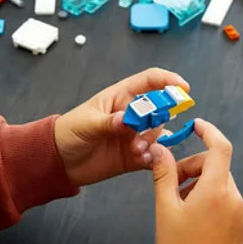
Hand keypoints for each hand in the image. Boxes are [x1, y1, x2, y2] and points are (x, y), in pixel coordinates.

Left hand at [53, 68, 189, 187]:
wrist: (59, 162)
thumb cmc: (68, 132)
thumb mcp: (86, 124)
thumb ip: (108, 122)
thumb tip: (127, 120)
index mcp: (120, 97)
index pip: (149, 82)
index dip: (167, 81)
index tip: (183, 88)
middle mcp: (132, 115)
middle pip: (158, 110)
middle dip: (159, 119)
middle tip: (146, 130)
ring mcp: (134, 136)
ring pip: (158, 134)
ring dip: (152, 141)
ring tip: (136, 150)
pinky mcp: (135, 156)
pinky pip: (153, 155)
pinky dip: (153, 158)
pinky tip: (143, 160)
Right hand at [151, 119, 242, 243]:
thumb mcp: (165, 207)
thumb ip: (163, 173)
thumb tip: (159, 148)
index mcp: (217, 189)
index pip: (220, 147)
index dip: (208, 132)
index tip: (196, 126)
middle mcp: (235, 198)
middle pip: (216, 167)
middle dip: (193, 168)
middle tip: (172, 183)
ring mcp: (242, 212)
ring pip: (221, 184)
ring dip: (202, 185)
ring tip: (181, 205)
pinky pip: (228, 201)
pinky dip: (212, 199)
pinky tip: (195, 217)